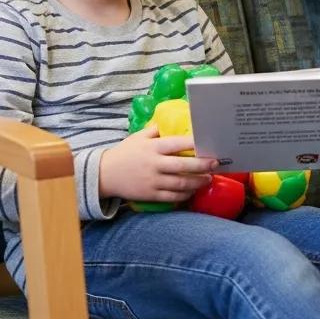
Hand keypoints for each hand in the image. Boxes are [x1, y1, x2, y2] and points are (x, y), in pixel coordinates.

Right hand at [99, 126, 218, 202]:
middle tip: (216, 163)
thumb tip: (174, 121)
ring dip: (197, 182)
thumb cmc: (124, 153)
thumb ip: (156, 130)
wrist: (104, 174)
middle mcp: (154, 164)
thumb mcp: (138, 137)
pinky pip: (171, 197)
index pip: (177, 143)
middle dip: (202, 165)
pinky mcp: (150, 195)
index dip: (194, 143)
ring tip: (208, 179)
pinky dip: (184, 195)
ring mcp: (152, 181)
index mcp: (153, 147)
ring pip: (180, 183)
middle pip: (183, 165)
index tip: (208, 143)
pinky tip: (193, 190)